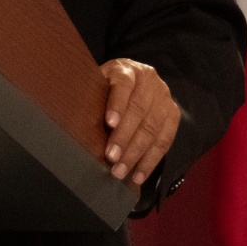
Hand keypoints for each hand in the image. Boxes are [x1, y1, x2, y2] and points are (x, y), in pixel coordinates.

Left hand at [99, 58, 178, 186]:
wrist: (137, 79)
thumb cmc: (108, 86)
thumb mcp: (98, 82)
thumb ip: (91, 96)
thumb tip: (73, 119)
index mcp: (127, 70)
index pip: (123, 85)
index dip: (116, 104)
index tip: (109, 123)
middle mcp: (150, 81)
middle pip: (138, 111)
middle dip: (124, 138)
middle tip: (111, 158)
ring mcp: (164, 98)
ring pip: (152, 129)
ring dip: (136, 154)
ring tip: (121, 171)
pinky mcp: (173, 115)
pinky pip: (164, 141)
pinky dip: (151, 161)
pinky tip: (138, 175)